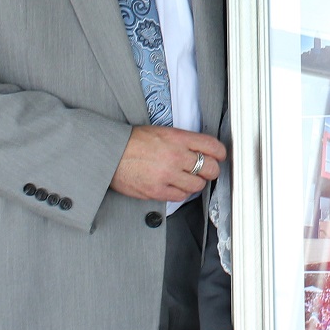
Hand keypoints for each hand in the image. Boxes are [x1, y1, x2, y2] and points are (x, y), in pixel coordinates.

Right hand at [110, 125, 225, 200]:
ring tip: (187, 178)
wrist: (110, 153)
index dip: (220, 153)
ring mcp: (167, 175)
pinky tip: (176, 186)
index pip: (212, 146)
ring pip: (198, 185)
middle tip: (207, 170)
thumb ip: (183, 141)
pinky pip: (181, 196)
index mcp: (178, 138)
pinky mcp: (157, 191)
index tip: (219, 156)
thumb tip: (202, 150)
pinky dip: (181, 192)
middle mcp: (176, 156)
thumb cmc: (133, 142)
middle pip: (210, 168)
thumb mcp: (162, 132)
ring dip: (195, 183)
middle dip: (211, 170)